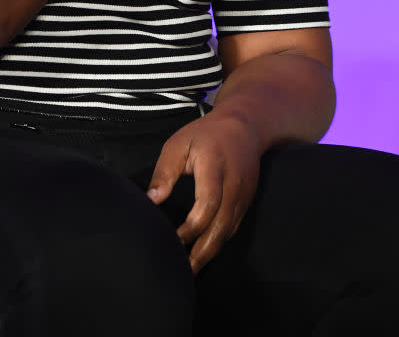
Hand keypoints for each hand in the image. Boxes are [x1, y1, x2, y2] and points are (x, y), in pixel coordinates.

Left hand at [146, 111, 261, 272]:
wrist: (245, 126)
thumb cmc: (205, 135)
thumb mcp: (179, 143)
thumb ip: (165, 172)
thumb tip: (152, 200)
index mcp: (214, 167)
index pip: (207, 204)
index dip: (191, 227)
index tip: (172, 240)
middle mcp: (233, 185)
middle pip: (221, 226)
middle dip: (202, 251)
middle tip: (182, 271)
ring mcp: (244, 196)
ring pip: (229, 231)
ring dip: (211, 252)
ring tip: (190, 270)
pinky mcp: (246, 202)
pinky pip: (233, 228)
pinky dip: (219, 243)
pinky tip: (204, 253)